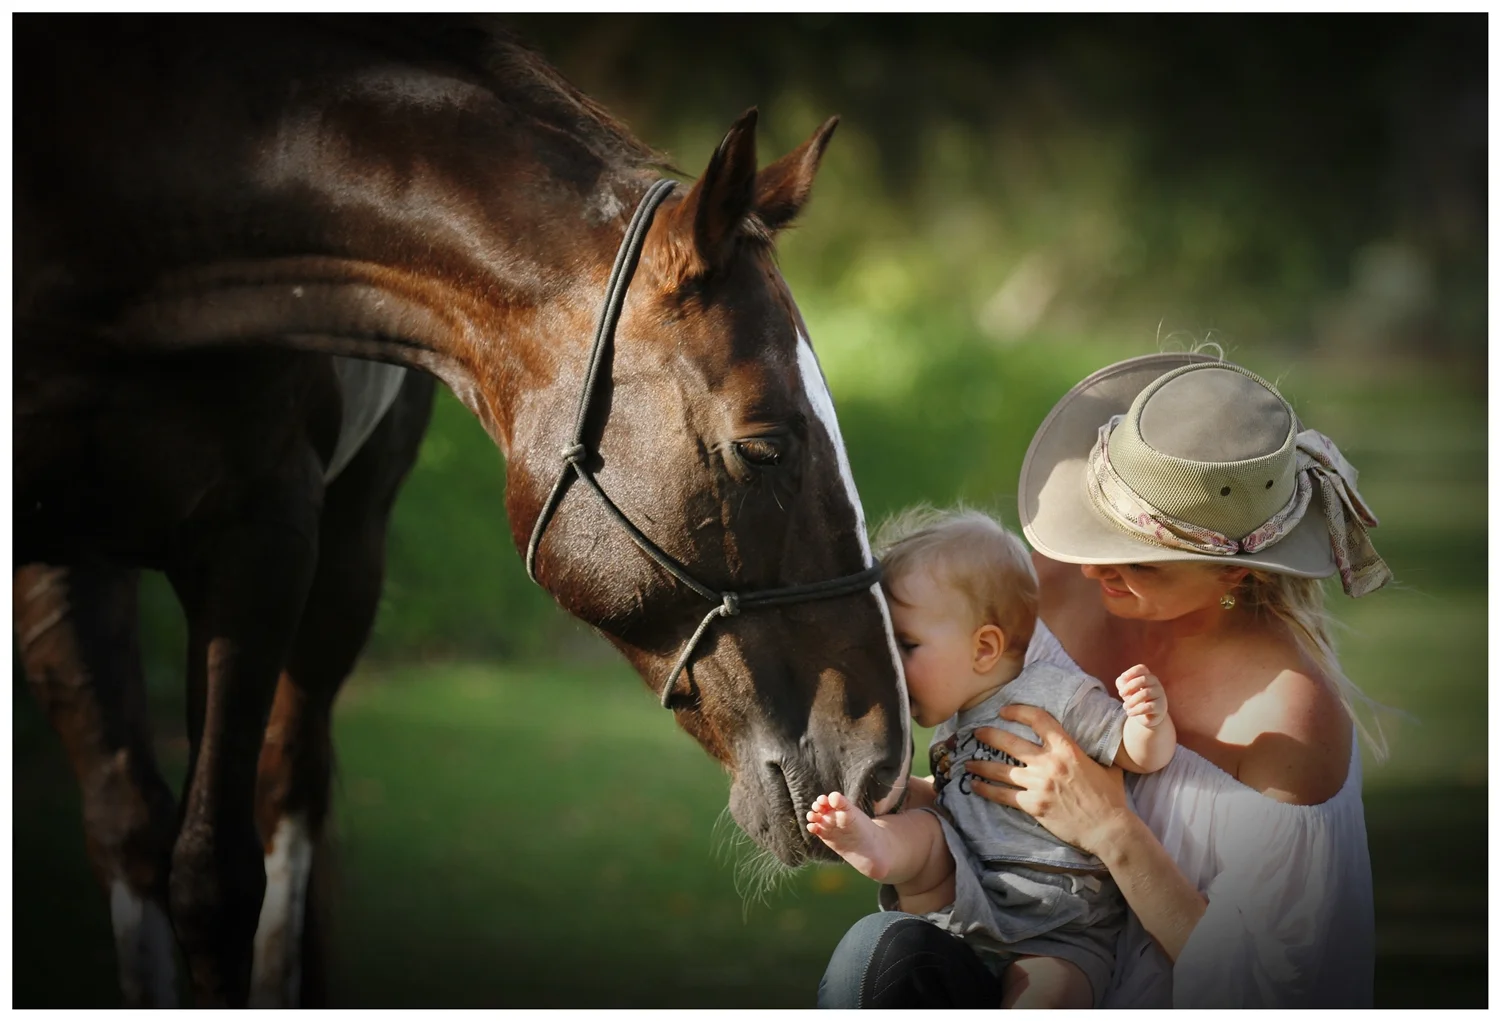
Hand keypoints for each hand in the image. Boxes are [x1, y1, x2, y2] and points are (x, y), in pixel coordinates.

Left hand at [965, 704, 1131, 855]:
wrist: (1108, 828)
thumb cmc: (1110, 798)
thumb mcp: (1107, 766)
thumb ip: (1094, 751)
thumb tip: (1097, 739)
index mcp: (1067, 749)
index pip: (1038, 720)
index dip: (1018, 711)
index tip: (1004, 711)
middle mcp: (1049, 763)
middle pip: (1010, 743)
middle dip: (990, 735)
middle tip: (976, 732)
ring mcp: (1039, 784)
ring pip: (1001, 770)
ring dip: (981, 765)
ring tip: (968, 762)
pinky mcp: (1033, 805)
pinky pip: (1003, 795)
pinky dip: (986, 790)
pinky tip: (975, 787)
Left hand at [1116, 664, 1167, 728]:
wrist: (1147, 716)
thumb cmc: (1135, 698)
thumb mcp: (1126, 690)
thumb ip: (1122, 683)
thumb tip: (1123, 682)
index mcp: (1147, 676)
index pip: (1142, 668)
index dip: (1131, 672)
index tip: (1122, 679)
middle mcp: (1156, 683)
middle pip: (1143, 679)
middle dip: (1129, 687)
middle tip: (1121, 694)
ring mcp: (1160, 695)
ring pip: (1145, 693)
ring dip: (1131, 700)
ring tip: (1125, 706)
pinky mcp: (1161, 707)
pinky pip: (1148, 707)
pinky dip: (1136, 710)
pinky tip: (1130, 713)